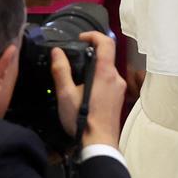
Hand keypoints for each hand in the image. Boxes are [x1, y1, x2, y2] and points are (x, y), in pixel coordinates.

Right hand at [51, 31, 126, 147]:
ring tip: (76, 81)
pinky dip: (98, 80)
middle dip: (89, 56)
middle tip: (73, 62)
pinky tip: (85, 93)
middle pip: (106, 57)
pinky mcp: (119, 97)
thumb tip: (57, 52)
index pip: (106, 43)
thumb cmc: (82, 119)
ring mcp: (120, 87)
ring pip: (107, 70)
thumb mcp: (65, 94)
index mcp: (105, 73)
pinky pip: (109, 81)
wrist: (99, 142)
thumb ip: (61, 71)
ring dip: (93, 70)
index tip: (81, 38)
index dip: (94, 35)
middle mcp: (117, 77)